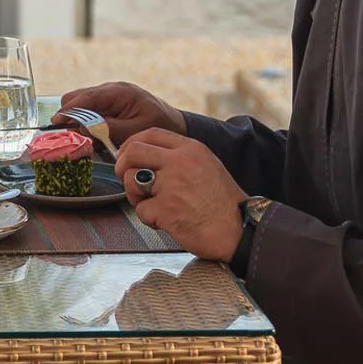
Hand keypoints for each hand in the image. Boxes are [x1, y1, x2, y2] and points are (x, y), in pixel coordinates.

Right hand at [57, 80, 184, 147]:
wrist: (176, 124)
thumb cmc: (160, 125)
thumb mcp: (136, 130)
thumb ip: (109, 128)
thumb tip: (83, 128)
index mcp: (120, 92)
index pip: (86, 97)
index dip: (69, 110)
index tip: (57, 121)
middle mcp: (112, 89)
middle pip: (78, 97)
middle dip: (71, 115)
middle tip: (73, 135)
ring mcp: (110, 95)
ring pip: (81, 103)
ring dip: (80, 120)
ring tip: (89, 138)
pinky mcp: (110, 103)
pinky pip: (90, 110)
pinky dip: (88, 122)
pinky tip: (97, 136)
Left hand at [113, 127, 247, 262]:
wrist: (240, 230)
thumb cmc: (223, 204)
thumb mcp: (207, 166)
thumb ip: (179, 158)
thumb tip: (146, 158)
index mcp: (191, 149)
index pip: (151, 133)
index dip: (132, 144)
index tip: (127, 156)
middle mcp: (180, 162)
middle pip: (133, 151)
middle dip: (122, 166)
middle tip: (128, 181)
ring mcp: (171, 185)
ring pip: (131, 181)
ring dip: (136, 197)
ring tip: (154, 206)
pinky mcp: (165, 209)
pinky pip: (141, 211)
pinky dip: (150, 220)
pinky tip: (168, 222)